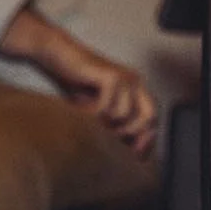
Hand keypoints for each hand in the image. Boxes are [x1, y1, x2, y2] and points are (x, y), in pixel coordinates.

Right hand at [46, 38, 158, 156]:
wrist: (57, 55)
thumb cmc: (76, 83)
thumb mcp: (99, 108)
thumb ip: (113, 123)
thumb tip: (127, 152)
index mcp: (137, 89)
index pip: (153, 119)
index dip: (146, 139)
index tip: (131, 154)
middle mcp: (136, 82)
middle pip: (149, 117)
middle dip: (130, 133)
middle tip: (109, 138)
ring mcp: (126, 77)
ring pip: (125, 115)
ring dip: (105, 123)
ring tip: (88, 119)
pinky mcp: (111, 76)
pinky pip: (107, 108)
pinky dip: (92, 114)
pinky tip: (80, 110)